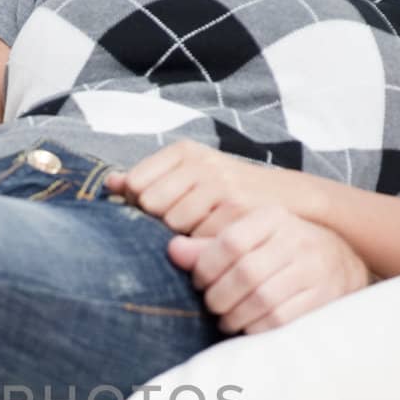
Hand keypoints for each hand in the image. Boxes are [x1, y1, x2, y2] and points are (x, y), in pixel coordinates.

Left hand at [107, 139, 320, 229]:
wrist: (289, 200)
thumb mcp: (191, 178)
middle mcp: (201, 162)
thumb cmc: (230, 193)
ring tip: (196, 238)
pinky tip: (211, 245)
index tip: (156, 216)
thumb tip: (110, 183)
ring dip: (180, 238)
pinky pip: (199, 236)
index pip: (137, 184)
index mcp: (185, 152)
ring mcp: (219, 184)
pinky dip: (201, 247)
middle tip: (178, 232)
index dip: (140, 207)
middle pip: (150, 204)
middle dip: (157, 224)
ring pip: (173, 222)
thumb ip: (149, 179)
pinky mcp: (235, 209)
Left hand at [168, 202, 370, 332]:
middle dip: (219, 296)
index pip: (229, 241)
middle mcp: (297, 239)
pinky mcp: (322, 298)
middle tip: (212, 305)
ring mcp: (314, 270)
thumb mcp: (249, 241)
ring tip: (227, 318)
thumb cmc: (280, 253)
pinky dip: (256, 327)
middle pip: (244, 273)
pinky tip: (249, 325)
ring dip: (235, 316)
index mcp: (274, 218)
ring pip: (262, 299)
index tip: (199, 282)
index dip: (205, 267)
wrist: (341, 264)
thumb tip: (172, 250)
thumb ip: (209, 246)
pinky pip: (279, 320)